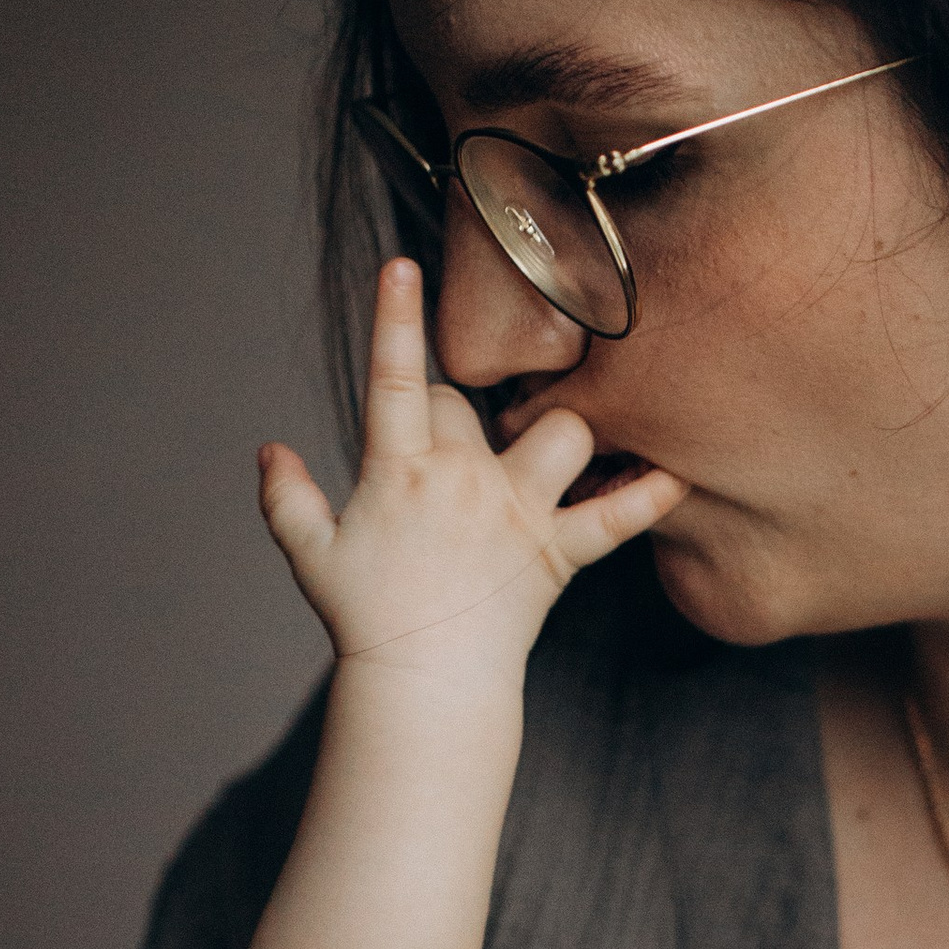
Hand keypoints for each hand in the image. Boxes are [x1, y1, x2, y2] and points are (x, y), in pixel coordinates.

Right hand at [257, 259, 681, 676]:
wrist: (426, 683)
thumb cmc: (366, 619)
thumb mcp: (312, 556)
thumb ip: (287, 499)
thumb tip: (268, 450)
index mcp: (399, 473)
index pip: (395, 382)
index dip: (397, 321)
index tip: (402, 265)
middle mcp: (463, 482)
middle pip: (470, 404)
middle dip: (458, 411)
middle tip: (444, 450)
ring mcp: (517, 513)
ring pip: (561, 432)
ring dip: (560, 425)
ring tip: (550, 436)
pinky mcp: (558, 552)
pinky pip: (616, 517)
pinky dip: (649, 495)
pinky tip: (680, 468)